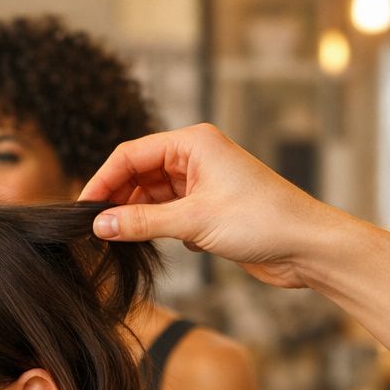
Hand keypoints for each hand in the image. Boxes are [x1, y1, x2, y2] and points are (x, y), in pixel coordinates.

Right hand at [79, 123, 339, 289]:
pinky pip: (165, 213)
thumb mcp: (194, 221)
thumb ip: (143, 222)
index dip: (103, 180)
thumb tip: (100, 225)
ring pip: (150, 195)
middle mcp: (196, 157)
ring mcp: (201, 183)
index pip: (131, 154)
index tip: (82, 207)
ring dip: (134, 215)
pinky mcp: (206, 208)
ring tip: (114, 239)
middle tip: (94, 227)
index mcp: (194, 143)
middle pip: (138, 172)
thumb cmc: (263, 221)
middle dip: (116, 198)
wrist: (307, 246)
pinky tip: (144, 244)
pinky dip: (152, 227)